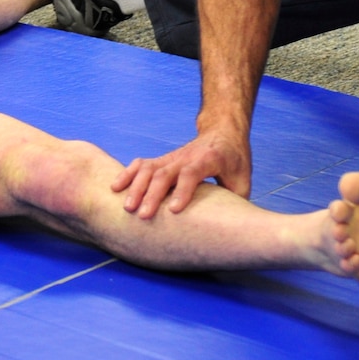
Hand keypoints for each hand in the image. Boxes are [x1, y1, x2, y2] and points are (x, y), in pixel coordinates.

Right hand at [111, 128, 250, 218]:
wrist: (222, 133)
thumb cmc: (234, 160)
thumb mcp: (243, 179)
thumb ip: (235, 200)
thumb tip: (227, 227)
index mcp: (209, 159)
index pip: (192, 173)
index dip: (183, 190)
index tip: (173, 210)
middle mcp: (186, 157)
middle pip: (165, 172)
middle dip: (152, 194)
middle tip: (142, 216)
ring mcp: (171, 157)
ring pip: (149, 168)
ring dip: (136, 187)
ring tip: (126, 207)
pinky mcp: (161, 160)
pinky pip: (141, 164)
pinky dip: (127, 174)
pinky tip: (115, 188)